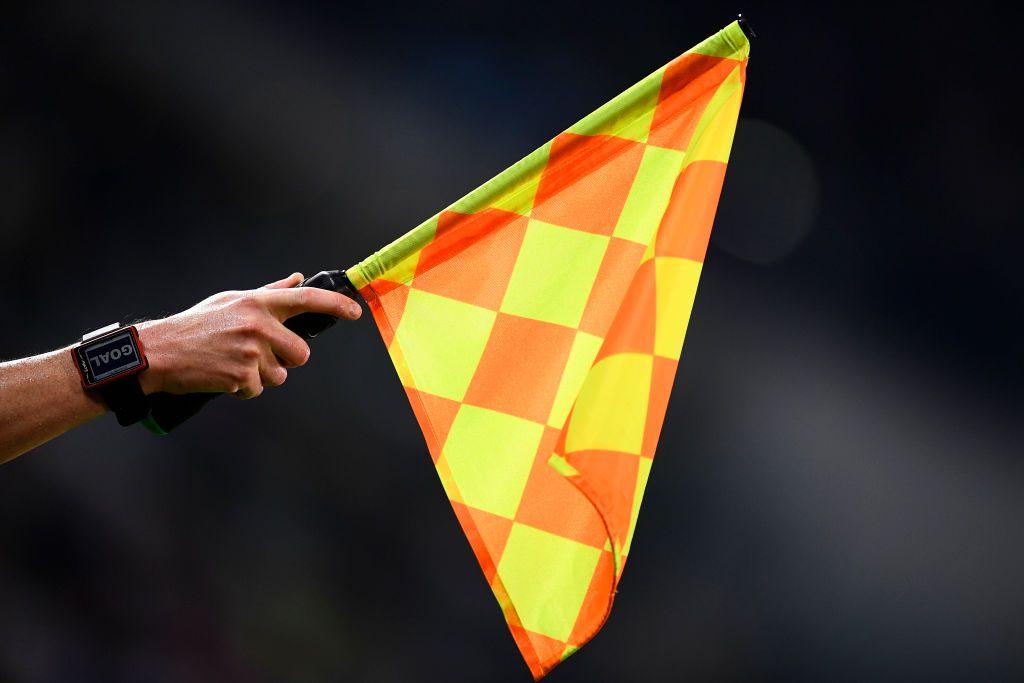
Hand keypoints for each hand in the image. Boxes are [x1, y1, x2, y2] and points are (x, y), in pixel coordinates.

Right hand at [136, 273, 360, 398]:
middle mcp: (258, 324)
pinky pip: (259, 389)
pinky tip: (223, 375)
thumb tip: (298, 279)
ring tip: (233, 363)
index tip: (355, 311)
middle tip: (258, 355)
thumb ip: (269, 293)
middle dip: (285, 359)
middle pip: (301, 354)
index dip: (335, 306)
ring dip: (262, 375)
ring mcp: (251, 351)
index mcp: (258, 303)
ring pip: (280, 375)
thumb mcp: (232, 301)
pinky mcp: (241, 375)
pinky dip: (244, 388)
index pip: (306, 300)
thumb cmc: (197, 325)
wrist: (160, 351)